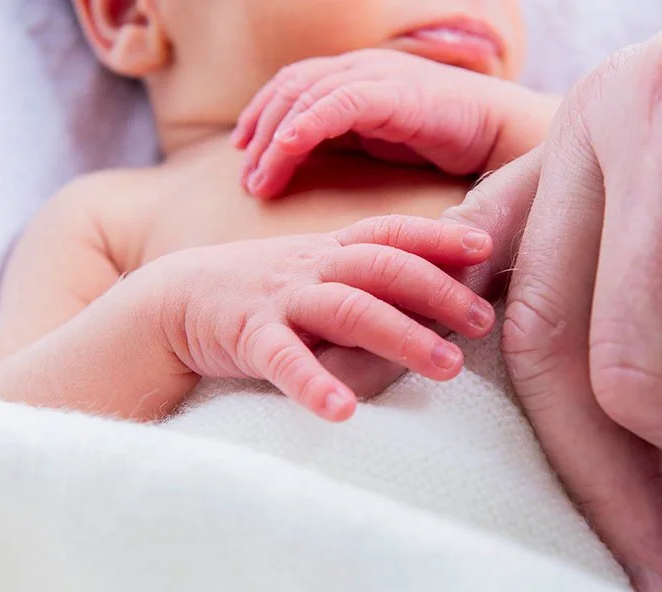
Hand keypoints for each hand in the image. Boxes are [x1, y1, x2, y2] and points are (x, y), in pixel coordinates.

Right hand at [156, 215, 494, 421]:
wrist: (176, 298)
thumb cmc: (265, 288)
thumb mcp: (317, 268)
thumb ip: (367, 273)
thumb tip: (439, 286)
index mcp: (333, 249)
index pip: (392, 233)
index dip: (438, 236)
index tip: (486, 247)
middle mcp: (314, 267)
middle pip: (383, 268)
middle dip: (438, 291)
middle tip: (483, 321)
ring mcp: (282, 299)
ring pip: (349, 310)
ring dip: (402, 336)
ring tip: (448, 368)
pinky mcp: (248, 335)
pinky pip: (283, 360)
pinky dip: (313, 384)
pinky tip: (343, 412)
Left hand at [230, 48, 552, 198]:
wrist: (497, 132)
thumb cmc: (445, 138)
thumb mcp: (382, 138)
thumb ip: (347, 140)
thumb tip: (308, 162)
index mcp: (354, 77)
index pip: (293, 87)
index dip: (262, 116)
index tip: (244, 153)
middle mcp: (359, 69)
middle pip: (289, 90)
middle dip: (259, 133)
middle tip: (246, 176)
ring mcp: (375, 77)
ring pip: (304, 98)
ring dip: (275, 140)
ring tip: (259, 179)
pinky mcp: (392, 94)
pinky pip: (337, 104)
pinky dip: (305, 125)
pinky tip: (286, 150)